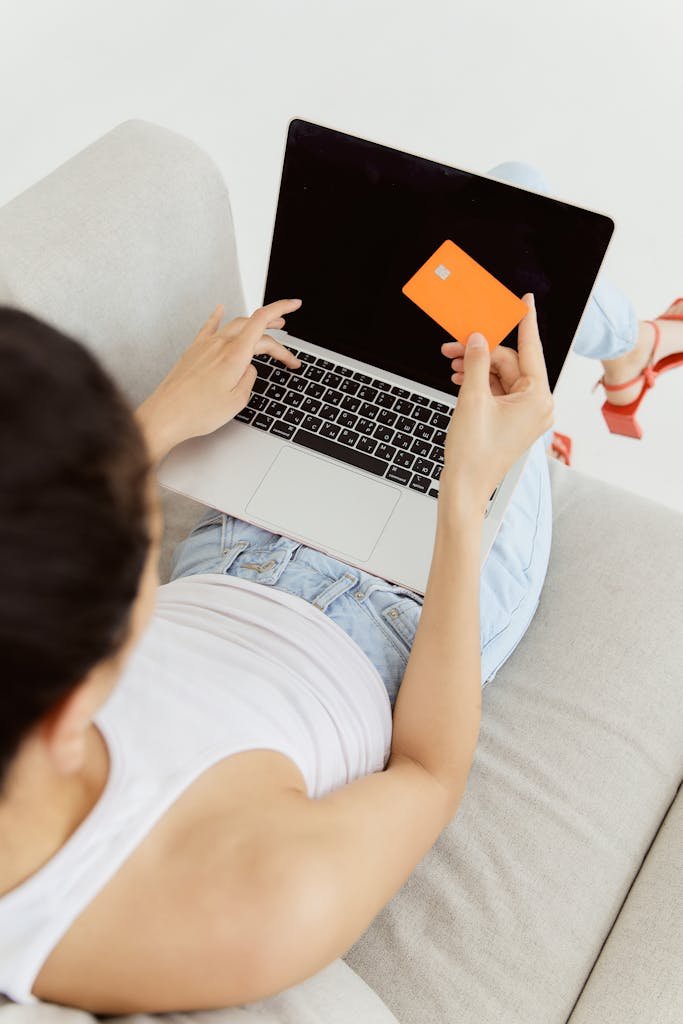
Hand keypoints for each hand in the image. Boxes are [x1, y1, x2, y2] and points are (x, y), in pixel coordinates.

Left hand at [137, 298, 301, 460]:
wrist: (166, 416)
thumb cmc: (198, 412)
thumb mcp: (237, 400)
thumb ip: (249, 378)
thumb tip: (250, 368)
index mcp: (234, 354)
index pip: (262, 321)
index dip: (281, 308)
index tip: (295, 305)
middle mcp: (220, 344)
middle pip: (253, 328)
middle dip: (275, 334)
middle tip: (287, 351)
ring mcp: (205, 346)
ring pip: (235, 325)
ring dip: (254, 324)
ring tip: (267, 328)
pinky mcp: (194, 351)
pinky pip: (209, 326)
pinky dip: (218, 316)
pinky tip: (220, 308)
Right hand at [437, 293, 553, 517]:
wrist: (465, 487)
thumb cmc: (473, 453)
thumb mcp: (472, 399)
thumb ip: (476, 362)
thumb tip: (478, 339)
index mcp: (537, 399)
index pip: (531, 350)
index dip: (526, 323)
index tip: (526, 301)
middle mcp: (538, 406)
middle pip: (510, 363)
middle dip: (482, 352)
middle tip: (453, 345)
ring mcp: (526, 415)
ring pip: (503, 377)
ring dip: (478, 368)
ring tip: (453, 364)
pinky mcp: (514, 421)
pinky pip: (500, 392)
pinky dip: (481, 383)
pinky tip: (461, 378)